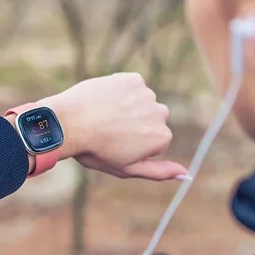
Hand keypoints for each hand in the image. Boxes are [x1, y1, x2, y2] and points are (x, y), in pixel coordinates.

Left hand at [39, 73, 188, 180]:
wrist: (68, 123)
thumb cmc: (96, 151)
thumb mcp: (128, 168)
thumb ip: (160, 172)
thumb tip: (186, 175)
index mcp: (162, 137)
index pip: (155, 140)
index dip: (134, 144)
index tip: (115, 144)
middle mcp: (161, 113)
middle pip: (151, 119)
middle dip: (135, 124)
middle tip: (109, 130)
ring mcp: (147, 94)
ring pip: (141, 102)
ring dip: (128, 107)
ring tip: (104, 115)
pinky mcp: (133, 79)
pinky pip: (132, 86)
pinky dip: (121, 92)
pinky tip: (105, 101)